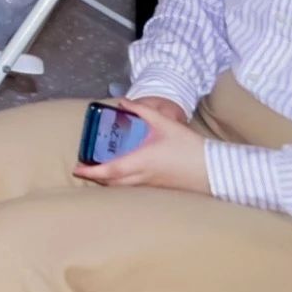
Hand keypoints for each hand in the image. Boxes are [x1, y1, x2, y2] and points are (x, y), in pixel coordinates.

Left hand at [75, 97, 211, 192]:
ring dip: (109, 181)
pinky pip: (135, 188)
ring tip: (101, 170)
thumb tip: (123, 102)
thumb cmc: (189, 147)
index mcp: (141, 162)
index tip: (77, 168)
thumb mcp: (166, 124)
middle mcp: (143, 177)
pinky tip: (124, 173)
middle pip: (113, 183)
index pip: (110, 171)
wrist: (215, 170)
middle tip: (85, 168)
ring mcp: (152, 185)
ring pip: (123, 187)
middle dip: (97, 177)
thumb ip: (142, 112)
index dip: (92, 171)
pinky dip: (123, 182)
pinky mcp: (160, 189)